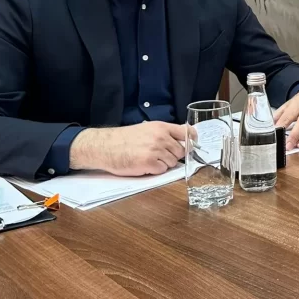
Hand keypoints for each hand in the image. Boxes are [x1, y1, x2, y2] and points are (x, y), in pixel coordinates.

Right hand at [69, 122, 193, 175]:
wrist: (105, 146)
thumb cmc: (124, 139)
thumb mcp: (146, 128)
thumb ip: (164, 133)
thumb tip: (184, 139)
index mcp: (161, 127)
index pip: (186, 132)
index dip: (192, 140)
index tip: (193, 145)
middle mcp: (160, 137)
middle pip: (181, 151)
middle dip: (173, 156)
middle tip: (159, 156)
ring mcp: (155, 150)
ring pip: (172, 162)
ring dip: (163, 164)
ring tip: (149, 159)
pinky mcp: (149, 163)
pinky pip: (162, 170)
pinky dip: (155, 170)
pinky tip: (144, 165)